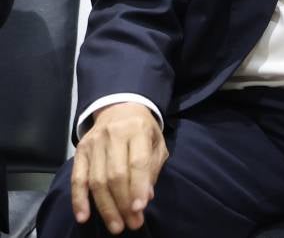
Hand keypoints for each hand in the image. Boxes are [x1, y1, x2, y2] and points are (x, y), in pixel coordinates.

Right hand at [71, 102, 167, 233]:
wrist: (120, 107)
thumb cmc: (143, 130)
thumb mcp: (156, 142)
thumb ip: (153, 168)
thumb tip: (145, 197)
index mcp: (137, 129)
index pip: (137, 162)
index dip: (138, 186)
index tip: (139, 209)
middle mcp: (113, 135)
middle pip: (115, 175)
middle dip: (123, 203)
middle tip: (132, 224)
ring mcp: (93, 143)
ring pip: (97, 180)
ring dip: (106, 207)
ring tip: (116, 226)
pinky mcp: (79, 150)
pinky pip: (78, 178)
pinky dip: (79, 199)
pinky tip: (84, 216)